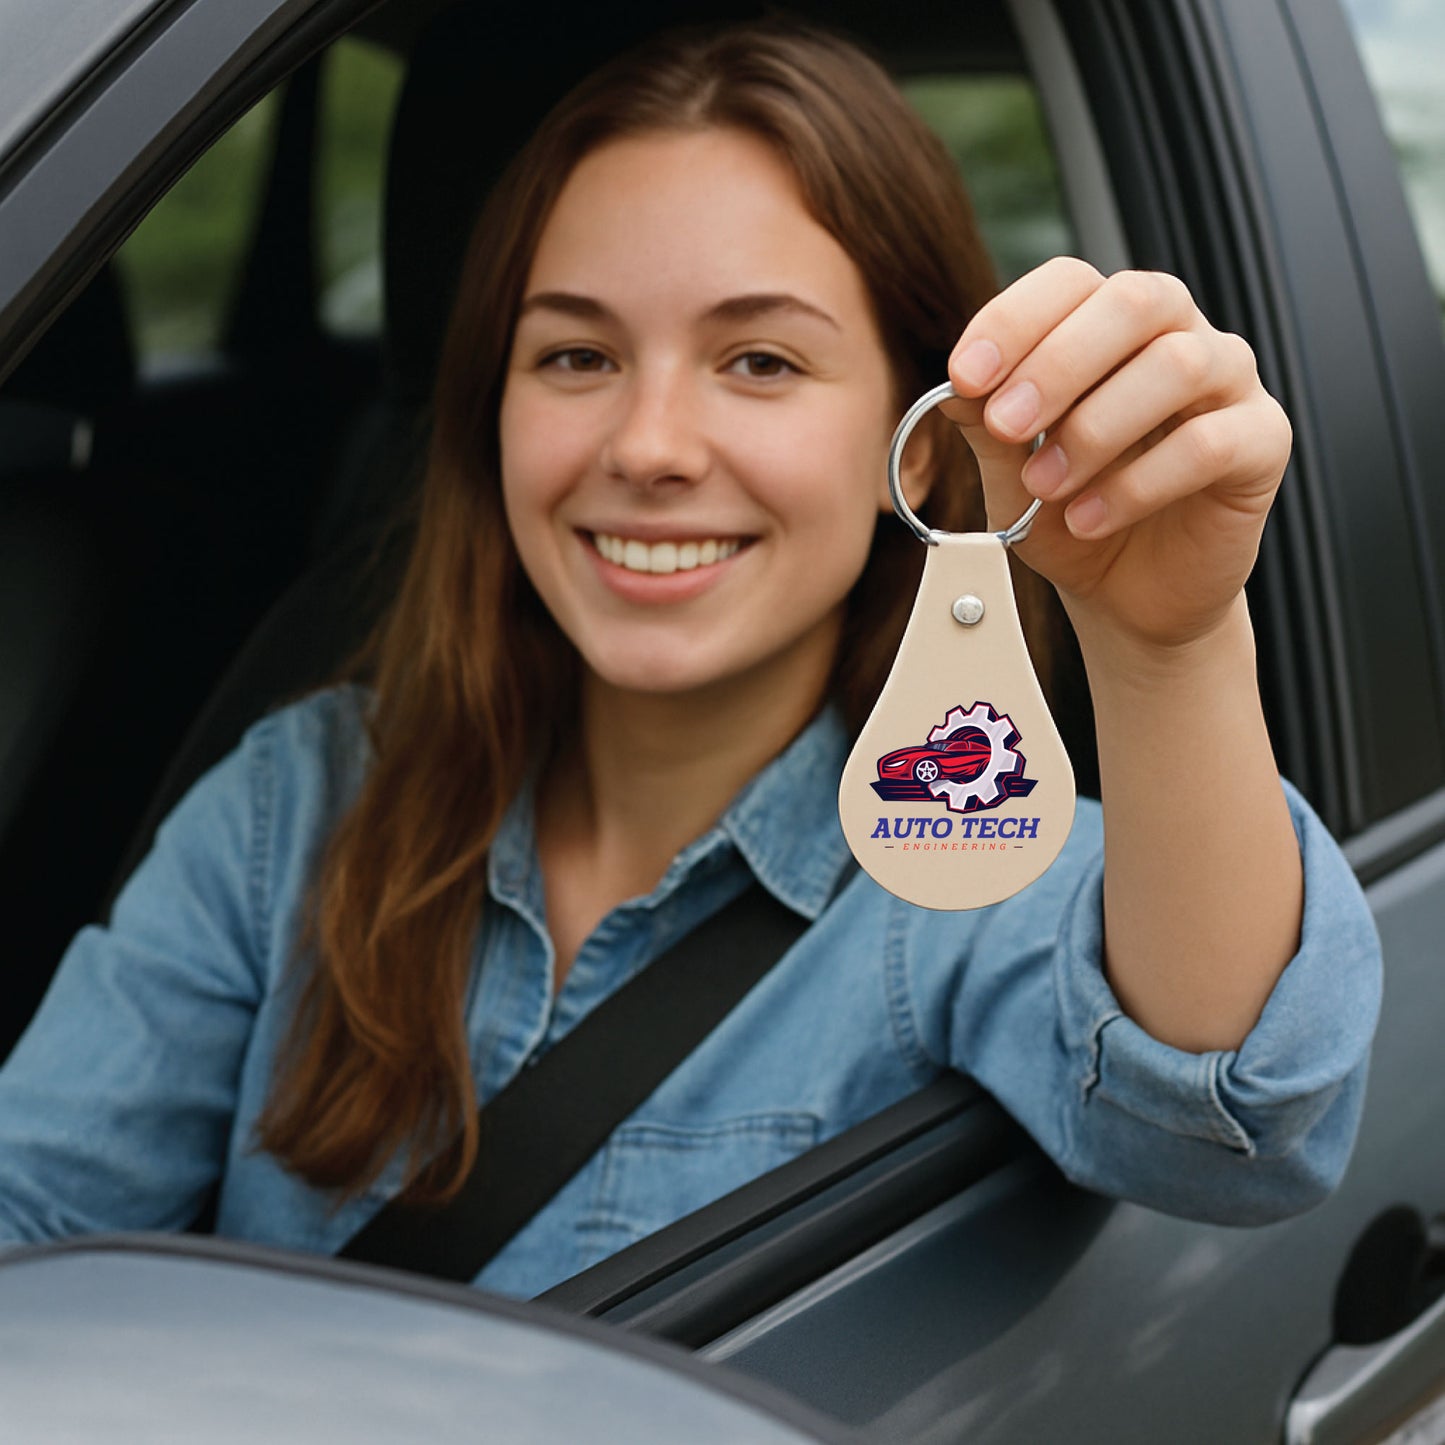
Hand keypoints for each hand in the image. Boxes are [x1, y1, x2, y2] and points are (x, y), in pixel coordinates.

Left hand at [941, 257, 1291, 654]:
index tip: (964, 378)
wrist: (1127, 593)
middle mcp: (1176, 334)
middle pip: (1133, 302)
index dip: (1014, 320)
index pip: (1071, 281)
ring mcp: (1228, 382)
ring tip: (1046, 487)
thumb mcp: (1011, 471)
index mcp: (1109, 324)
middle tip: (1007, 426)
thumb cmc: (1070, 514)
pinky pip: (1209, 443)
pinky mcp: (1262, 441)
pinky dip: (1137, 485)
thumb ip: (988, 425)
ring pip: (1177, 364)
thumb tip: (954, 387)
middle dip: (1057, 364)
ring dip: (1095, 428)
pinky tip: (1089, 519)